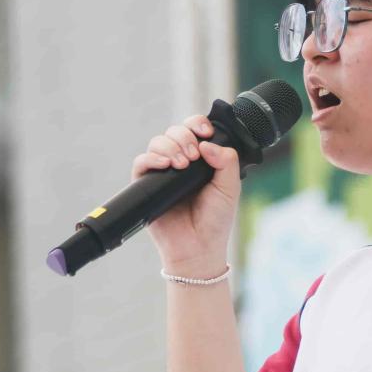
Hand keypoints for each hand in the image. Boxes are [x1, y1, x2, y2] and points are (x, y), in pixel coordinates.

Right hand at [131, 113, 240, 273]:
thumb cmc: (215, 220)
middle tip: (193, 156)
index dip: (197, 124)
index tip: (205, 131)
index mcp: (201, 160)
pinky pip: (141, 162)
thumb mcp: (230, 188)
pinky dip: (152, 158)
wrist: (199, 247)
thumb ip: (226, 162)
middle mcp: (180, 162)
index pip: (194, 130)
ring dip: (170, 146)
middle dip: (184, 137)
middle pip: (174, 132)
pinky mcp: (146, 186)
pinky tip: (165, 164)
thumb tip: (207, 143)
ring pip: (158, 143)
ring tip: (182, 164)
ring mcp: (162, 173)